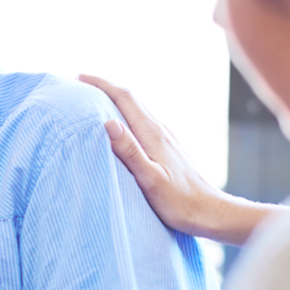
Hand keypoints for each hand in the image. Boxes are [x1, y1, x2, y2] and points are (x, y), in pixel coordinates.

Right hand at [79, 75, 284, 245]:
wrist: (209, 211)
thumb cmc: (179, 201)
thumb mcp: (150, 179)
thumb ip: (130, 151)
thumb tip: (108, 122)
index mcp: (152, 134)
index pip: (124, 98)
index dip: (102, 85)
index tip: (80, 77)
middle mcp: (159, 130)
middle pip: (131, 98)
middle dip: (106, 87)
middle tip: (81, 83)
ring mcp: (165, 138)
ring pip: (137, 109)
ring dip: (115, 100)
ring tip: (94, 100)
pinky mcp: (167, 148)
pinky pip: (142, 122)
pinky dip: (125, 115)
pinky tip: (120, 125)